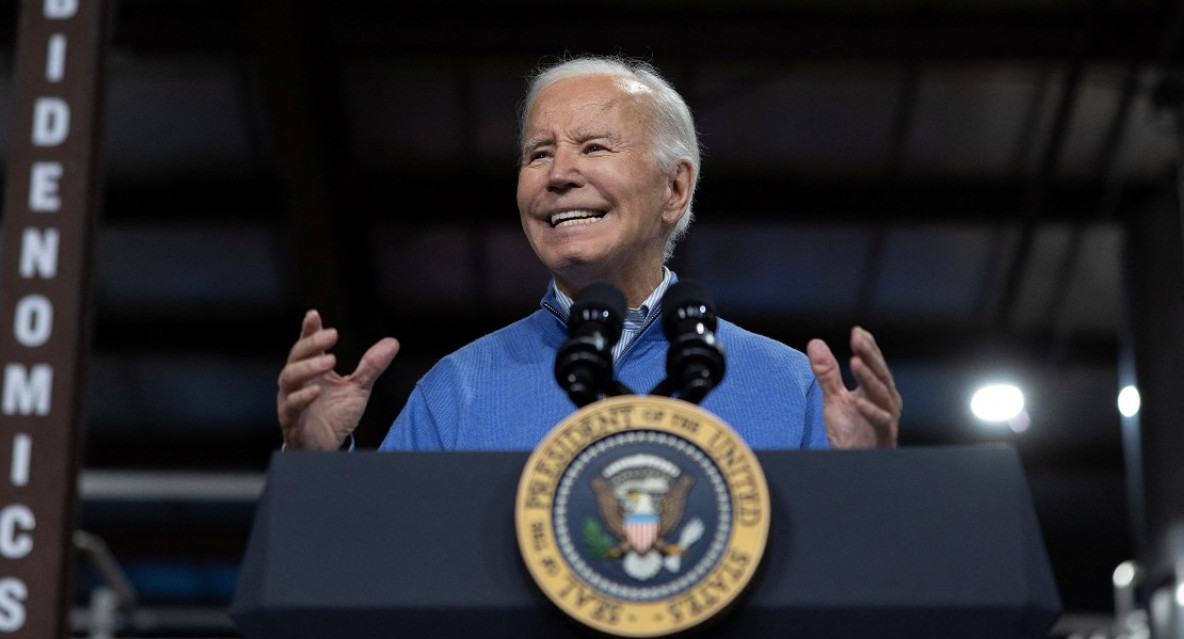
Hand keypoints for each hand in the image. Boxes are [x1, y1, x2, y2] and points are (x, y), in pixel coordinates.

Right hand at [276, 310, 399, 449]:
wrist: (327, 447)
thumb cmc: (336, 414)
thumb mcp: (359, 388)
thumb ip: (372, 366)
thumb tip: (392, 342)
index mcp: (312, 369)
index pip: (308, 344)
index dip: (310, 330)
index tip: (314, 315)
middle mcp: (297, 381)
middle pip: (296, 356)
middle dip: (312, 343)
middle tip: (332, 334)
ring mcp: (290, 399)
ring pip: (289, 378)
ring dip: (308, 367)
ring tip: (330, 359)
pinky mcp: (290, 419)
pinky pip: (290, 406)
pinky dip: (301, 397)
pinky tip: (315, 390)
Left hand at [807, 326, 900, 448]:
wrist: (856, 462)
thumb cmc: (851, 431)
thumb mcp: (834, 398)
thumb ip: (827, 372)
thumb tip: (815, 343)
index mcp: (877, 389)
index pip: (874, 363)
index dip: (867, 347)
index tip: (857, 331)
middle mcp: (886, 400)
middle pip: (879, 373)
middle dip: (869, 355)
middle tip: (857, 338)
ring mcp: (886, 418)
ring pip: (881, 394)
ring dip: (868, 378)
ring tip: (856, 362)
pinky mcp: (883, 435)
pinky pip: (880, 422)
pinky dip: (871, 412)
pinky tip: (858, 402)